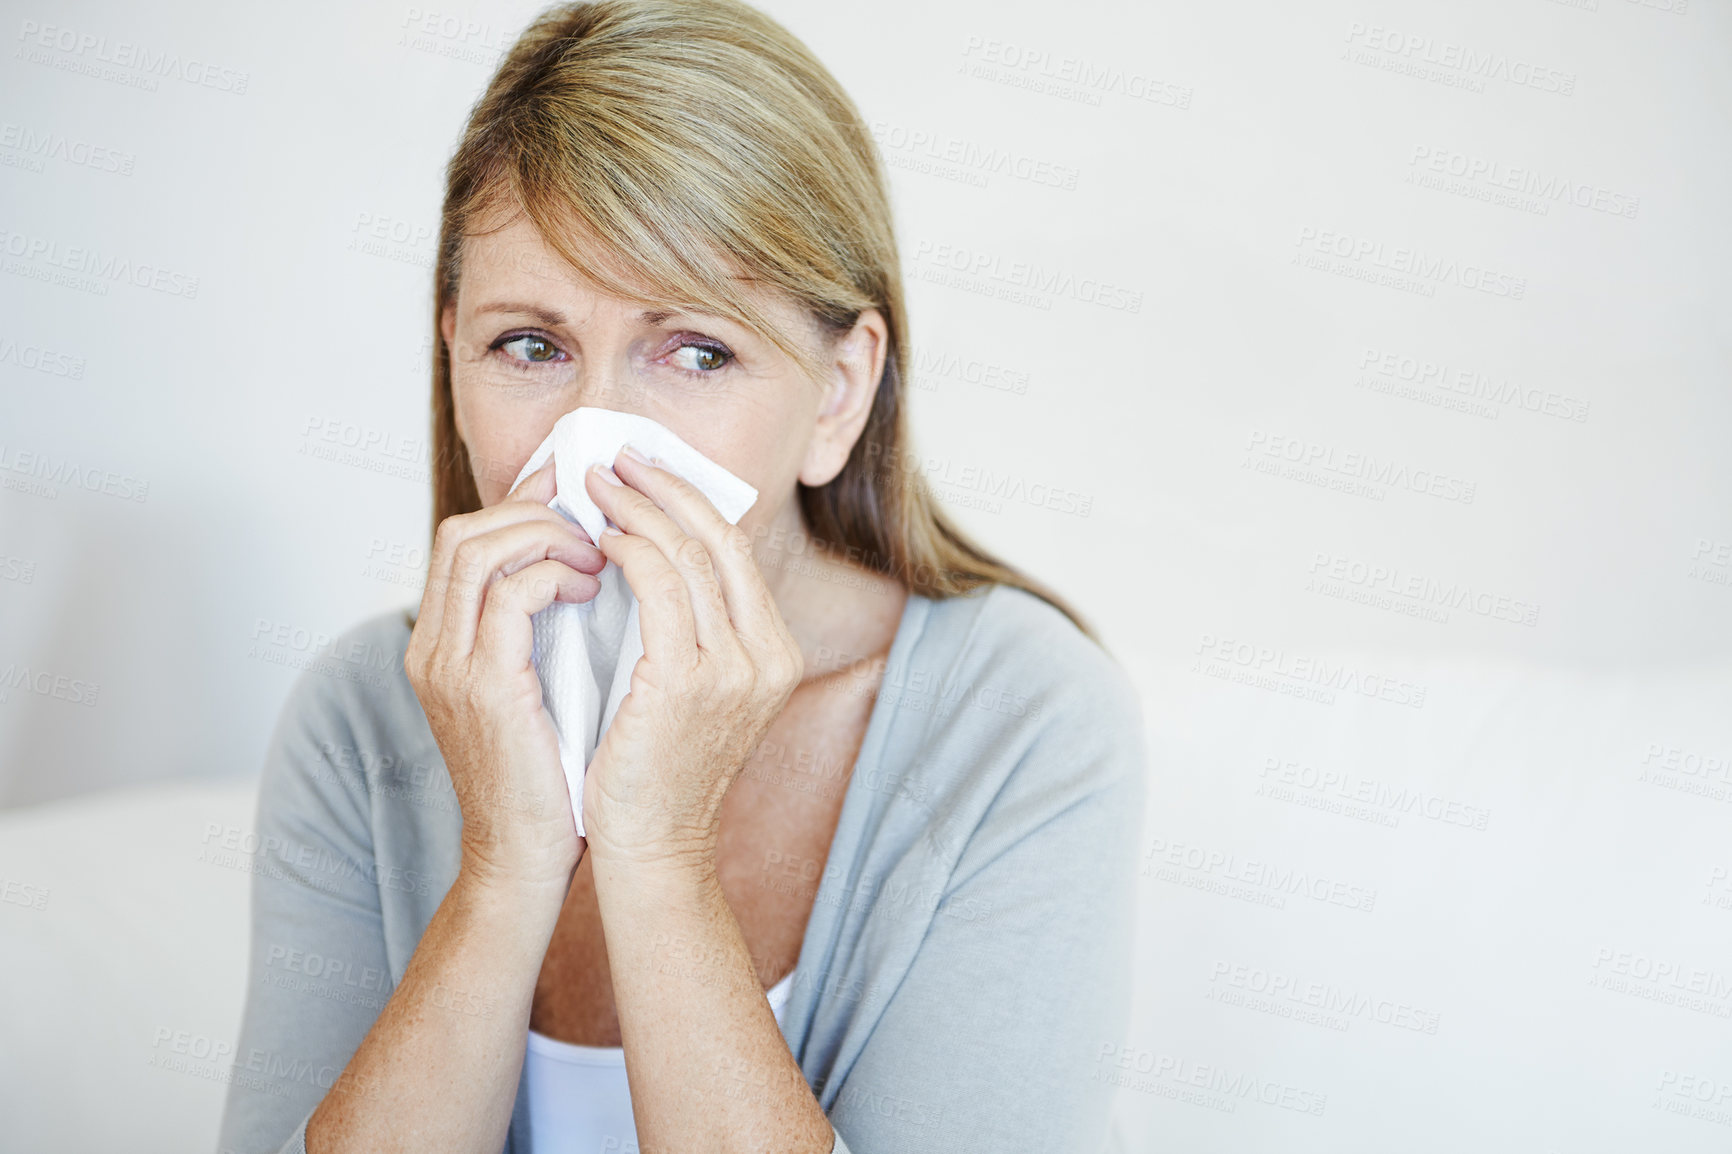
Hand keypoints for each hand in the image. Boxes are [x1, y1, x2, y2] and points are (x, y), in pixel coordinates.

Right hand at [403, 455, 606, 896]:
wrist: (527, 856)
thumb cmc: (551, 774)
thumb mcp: (540, 685)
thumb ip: (546, 627)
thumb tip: (593, 562)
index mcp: (442, 643)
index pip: (462, 538)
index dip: (520, 503)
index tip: (575, 491)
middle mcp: (433, 648)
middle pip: (461, 531)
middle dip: (534, 509)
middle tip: (596, 519)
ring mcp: (450, 666)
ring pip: (478, 550)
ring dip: (547, 537)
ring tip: (599, 557)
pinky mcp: (483, 687)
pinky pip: (509, 597)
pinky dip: (554, 577)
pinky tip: (592, 591)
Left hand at [577, 444, 803, 872]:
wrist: (652, 847)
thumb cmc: (654, 769)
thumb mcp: (692, 690)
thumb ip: (689, 629)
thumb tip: (650, 554)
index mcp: (773, 652)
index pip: (735, 551)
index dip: (689, 501)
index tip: (643, 471)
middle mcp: (767, 656)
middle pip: (720, 539)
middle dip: (664, 488)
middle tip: (614, 459)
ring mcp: (735, 669)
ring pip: (689, 554)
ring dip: (638, 510)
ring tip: (594, 489)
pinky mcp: (690, 682)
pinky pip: (660, 589)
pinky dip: (630, 552)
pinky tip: (599, 542)